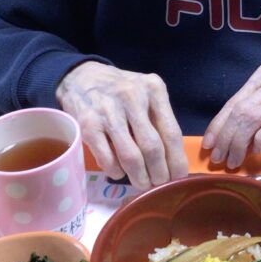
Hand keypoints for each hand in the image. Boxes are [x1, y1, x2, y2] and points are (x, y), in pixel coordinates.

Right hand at [56, 61, 188, 188]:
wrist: (81, 76)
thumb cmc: (120, 90)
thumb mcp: (145, 93)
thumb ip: (159, 119)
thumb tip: (171, 160)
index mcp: (153, 90)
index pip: (172, 132)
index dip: (176, 161)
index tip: (178, 177)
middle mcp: (132, 97)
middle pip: (153, 147)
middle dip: (159, 173)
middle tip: (159, 185)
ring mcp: (108, 110)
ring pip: (131, 156)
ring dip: (139, 177)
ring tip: (142, 184)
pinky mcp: (88, 124)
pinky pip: (107, 158)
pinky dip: (115, 171)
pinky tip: (119, 173)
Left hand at [202, 63, 260, 168]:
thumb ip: (246, 114)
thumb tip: (217, 138)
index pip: (235, 101)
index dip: (219, 124)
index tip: (209, 143)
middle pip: (241, 110)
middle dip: (226, 137)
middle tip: (219, 158)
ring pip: (252, 119)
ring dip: (239, 144)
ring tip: (233, 160)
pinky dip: (260, 142)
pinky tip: (256, 153)